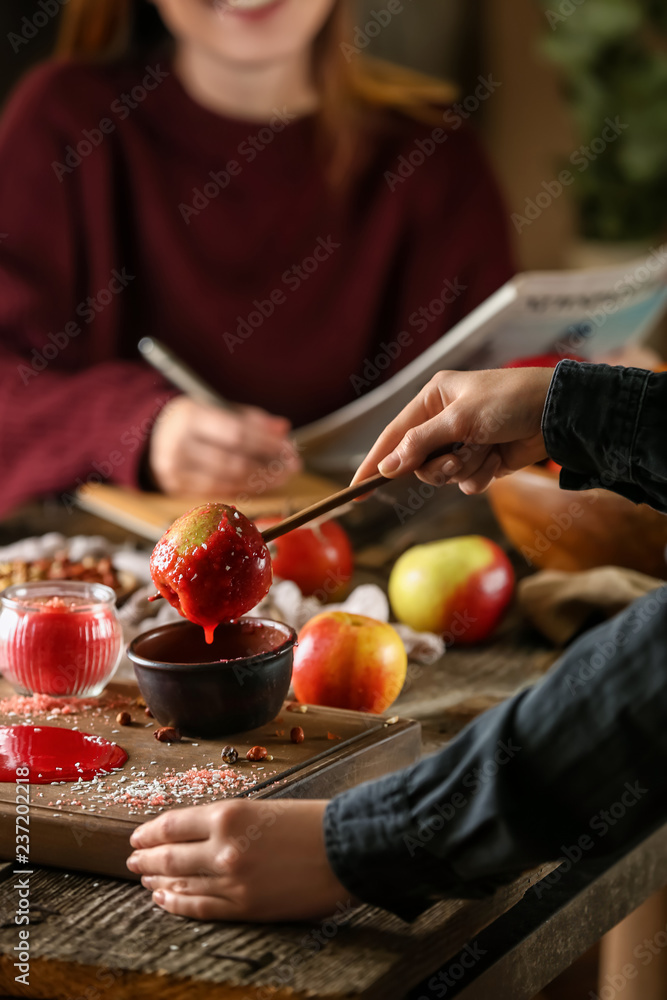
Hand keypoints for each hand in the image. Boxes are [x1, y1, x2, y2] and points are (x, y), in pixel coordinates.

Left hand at [127, 799, 351, 921]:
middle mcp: (224, 847)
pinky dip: (177, 904)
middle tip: (132, 860)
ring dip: (157, 881)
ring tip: (145, 880)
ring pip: (179, 883)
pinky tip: (165, 901)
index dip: (149, 832)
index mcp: (229, 814)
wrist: (348, 849)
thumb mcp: (263, 808)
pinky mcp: (245, 907)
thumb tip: (194, 835)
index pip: (172, 824)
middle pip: (168, 855)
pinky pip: (199, 908)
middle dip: (146, 859)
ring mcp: (232, 881)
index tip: (137, 836)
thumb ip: (228, 822)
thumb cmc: (312, 822)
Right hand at [149, 397, 300, 495]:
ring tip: (281, 476)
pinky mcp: (175, 488)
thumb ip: (251, 418)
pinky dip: (243, 489)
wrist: (151, 435)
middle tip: (293, 466)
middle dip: (269, 465)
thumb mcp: (218, 409)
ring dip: (261, 481)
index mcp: (190, 416)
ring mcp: (174, 470)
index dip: (268, 444)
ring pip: (228, 480)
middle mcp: (178, 444)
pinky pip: (218, 492)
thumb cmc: (194, 421)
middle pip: (234, 460)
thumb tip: (283, 429)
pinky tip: (260, 484)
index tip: (290, 449)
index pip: (237, 433)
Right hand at [352, 368, 554, 494]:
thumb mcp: (459, 419)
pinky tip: (496, 461)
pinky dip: (480, 476)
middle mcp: (444, 420)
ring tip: (484, 453)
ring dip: (463, 469)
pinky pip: (466, 482)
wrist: (557, 414)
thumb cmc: (508, 401)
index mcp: (433, 399)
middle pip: (417, 462)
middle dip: (437, 466)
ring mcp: (463, 441)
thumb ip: (419, 443)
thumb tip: (386, 466)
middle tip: (456, 459)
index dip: (375, 462)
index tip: (356, 490)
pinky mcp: (482, 459)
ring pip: (442, 475)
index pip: (393, 435)